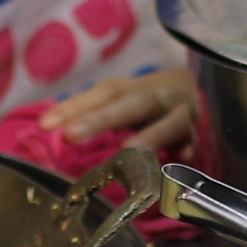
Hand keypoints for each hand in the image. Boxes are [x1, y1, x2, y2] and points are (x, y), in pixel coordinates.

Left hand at [47, 66, 197, 156]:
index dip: (74, 107)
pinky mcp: (200, 135)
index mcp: (132, 89)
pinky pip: (198, 142)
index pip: (102, 94)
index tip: (44, 125)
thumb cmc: (148, 103)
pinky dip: (191, 148)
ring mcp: (182, 114)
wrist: (201, 90)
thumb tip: (47, 127)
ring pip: (170, 121)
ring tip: (129, 150)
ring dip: (151, 134)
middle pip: (131, 104)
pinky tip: (184, 157)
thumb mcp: (122, 102)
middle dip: (102, 119)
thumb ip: (91, 113)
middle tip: (71, 135)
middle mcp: (157, 97)